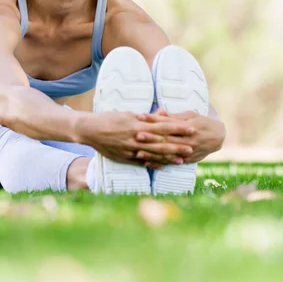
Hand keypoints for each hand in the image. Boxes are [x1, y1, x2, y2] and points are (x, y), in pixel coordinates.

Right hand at [72, 111, 195, 165]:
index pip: (163, 126)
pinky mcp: (125, 158)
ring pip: (153, 155)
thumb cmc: (110, 118)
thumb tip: (162, 115)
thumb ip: (146, 117)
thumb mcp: (128, 114)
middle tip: (192, 147)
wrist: (90, 130)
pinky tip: (163, 167)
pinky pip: (142, 163)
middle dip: (178, 146)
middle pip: (161, 142)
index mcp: (138, 125)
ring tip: (181, 160)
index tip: (191, 128)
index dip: (178, 128)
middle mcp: (136, 138)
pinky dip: (153, 164)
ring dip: (168, 158)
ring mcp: (131, 150)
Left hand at [135, 109, 224, 164]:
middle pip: (166, 139)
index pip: (167, 123)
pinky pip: (172, 163)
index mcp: (188, 126)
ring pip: (167, 153)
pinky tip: (148, 164)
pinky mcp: (188, 160)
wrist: (218, 137)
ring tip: (138, 153)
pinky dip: (160, 163)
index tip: (141, 117)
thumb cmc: (202, 122)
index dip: (153, 120)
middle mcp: (188, 140)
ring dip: (152, 154)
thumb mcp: (190, 115)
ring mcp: (188, 151)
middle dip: (151, 138)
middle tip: (136, 136)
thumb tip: (159, 112)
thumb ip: (174, 116)